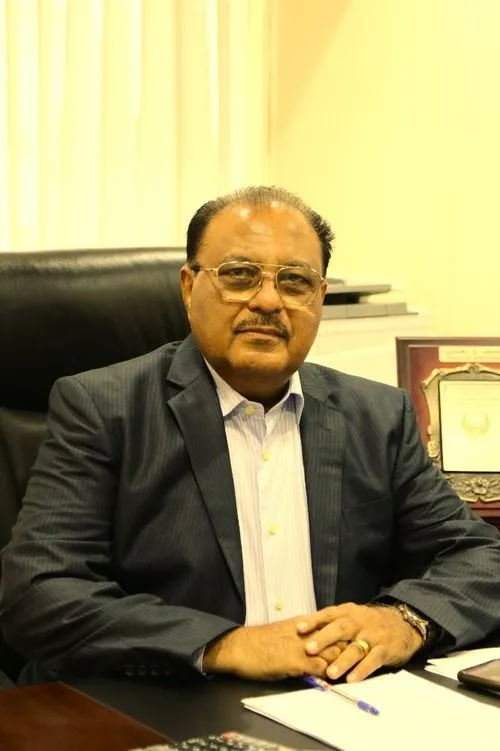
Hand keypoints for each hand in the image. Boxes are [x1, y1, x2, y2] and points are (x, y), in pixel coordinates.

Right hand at [202, 617, 346, 680]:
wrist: (241, 646)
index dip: (346, 636)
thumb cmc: (259, 641)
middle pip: (338, 639)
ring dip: (345, 663)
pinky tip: (337, 681)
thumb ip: (300, 635)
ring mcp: (302, 647)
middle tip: (366, 658)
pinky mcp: (296, 661)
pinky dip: (330, 675)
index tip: (359, 641)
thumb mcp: (283, 632)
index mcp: (304, 624)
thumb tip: (313, 641)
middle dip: (352, 649)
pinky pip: (319, 668)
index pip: (333, 627)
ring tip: (358, 672)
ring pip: (333, 653)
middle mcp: (306, 633)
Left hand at [296, 603, 422, 682]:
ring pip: (355, 648)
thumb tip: (303, 630)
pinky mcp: (384, 649)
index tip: (298, 628)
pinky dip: (362, 670)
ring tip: (330, 673)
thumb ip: (331, 622)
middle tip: (309, 649)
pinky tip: (352, 679)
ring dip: (342, 661)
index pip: (328, 614)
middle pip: (340, 628)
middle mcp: (359, 622)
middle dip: (324, 638)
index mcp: (348, 612)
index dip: (313, 621)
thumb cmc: (368, 622)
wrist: (402, 623)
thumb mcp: (351, 615)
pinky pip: (373, 660)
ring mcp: (372, 636)